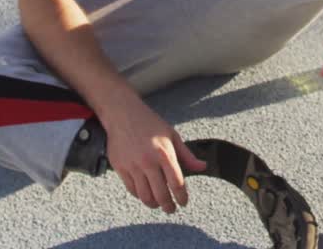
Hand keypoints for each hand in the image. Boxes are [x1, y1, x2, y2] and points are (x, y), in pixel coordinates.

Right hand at [101, 96, 207, 213]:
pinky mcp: (120, 167)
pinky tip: (146, 194)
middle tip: (172, 209)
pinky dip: (140, 196)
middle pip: (161, 194)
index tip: (184, 202)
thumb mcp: (172, 135)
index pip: (177, 182)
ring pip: (145, 195)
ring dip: (154, 204)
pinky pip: (132, 189)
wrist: (122, 114)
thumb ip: (187, 155)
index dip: (182, 197)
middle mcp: (148, 161)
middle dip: (168, 206)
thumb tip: (202, 167)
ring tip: (159, 204)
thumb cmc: (149, 123)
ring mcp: (132, 165)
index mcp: (164, 153)